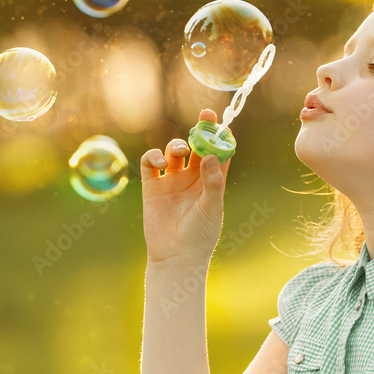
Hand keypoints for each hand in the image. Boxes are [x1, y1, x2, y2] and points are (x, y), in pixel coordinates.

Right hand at [140, 109, 232, 265]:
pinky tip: (159, 161)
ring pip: (174, 151)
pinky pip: (151, 163)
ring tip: (181, 151)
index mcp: (211, 181)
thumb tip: (210, 156)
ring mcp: (172, 180)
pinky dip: (153, 156)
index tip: (222, 123)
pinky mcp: (152, 186)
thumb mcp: (211, 207)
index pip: (218, 152)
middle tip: (205, 117)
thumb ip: (212, 181)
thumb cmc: (200, 235)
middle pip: (196, 146)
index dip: (220, 136)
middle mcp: (192, 177)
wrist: (175, 256)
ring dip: (178, 144)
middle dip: (200, 130)